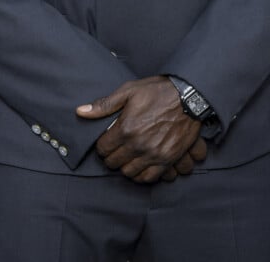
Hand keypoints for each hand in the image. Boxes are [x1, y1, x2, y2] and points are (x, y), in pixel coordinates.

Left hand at [76, 76, 205, 182]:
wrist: (189, 97)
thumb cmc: (157, 91)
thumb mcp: (129, 91)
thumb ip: (104, 105)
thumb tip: (80, 112)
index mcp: (126, 128)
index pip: (103, 149)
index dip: (102, 145)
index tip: (107, 140)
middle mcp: (138, 145)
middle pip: (114, 163)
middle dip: (112, 156)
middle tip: (116, 148)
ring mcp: (153, 154)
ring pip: (129, 173)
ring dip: (125, 166)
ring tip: (128, 156)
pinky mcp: (167, 160)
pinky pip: (148, 178)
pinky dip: (142, 175)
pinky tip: (141, 165)